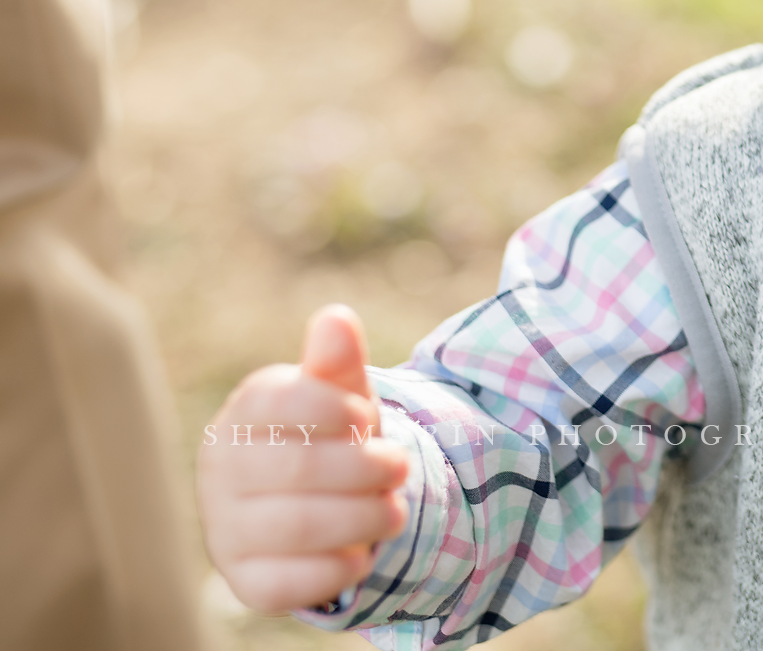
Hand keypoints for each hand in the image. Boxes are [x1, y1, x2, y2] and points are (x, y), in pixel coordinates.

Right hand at [197, 304, 410, 613]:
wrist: (324, 502)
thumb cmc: (331, 435)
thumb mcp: (342, 395)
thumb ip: (339, 362)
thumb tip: (336, 318)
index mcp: (243, 413)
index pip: (279, 402)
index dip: (335, 409)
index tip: (366, 415)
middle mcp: (221, 471)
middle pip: (297, 468)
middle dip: (364, 468)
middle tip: (401, 466)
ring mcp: (226, 529)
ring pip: (297, 527)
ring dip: (363, 518)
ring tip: (395, 510)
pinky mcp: (246, 581)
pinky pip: (287, 584)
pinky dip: (336, 569)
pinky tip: (361, 556)